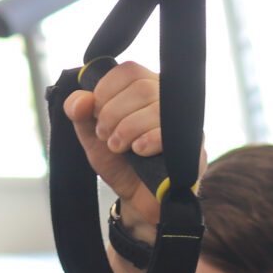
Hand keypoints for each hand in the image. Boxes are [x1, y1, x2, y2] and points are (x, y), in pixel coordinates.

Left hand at [60, 60, 200, 239]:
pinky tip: (138, 152)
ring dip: (127, 129)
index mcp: (145, 90)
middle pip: (142, 87)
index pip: (129, 71)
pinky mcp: (193, 146)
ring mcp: (184, 122)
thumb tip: (79, 100)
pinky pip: (171, 132)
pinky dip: (147, 140)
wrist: (137, 201)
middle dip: (113, 113)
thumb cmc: (121, 165)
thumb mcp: (93, 139)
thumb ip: (81, 116)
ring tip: (118, 148)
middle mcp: (168, 101)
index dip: (107, 89)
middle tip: (105, 136)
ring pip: (155, 107)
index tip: (96, 113)